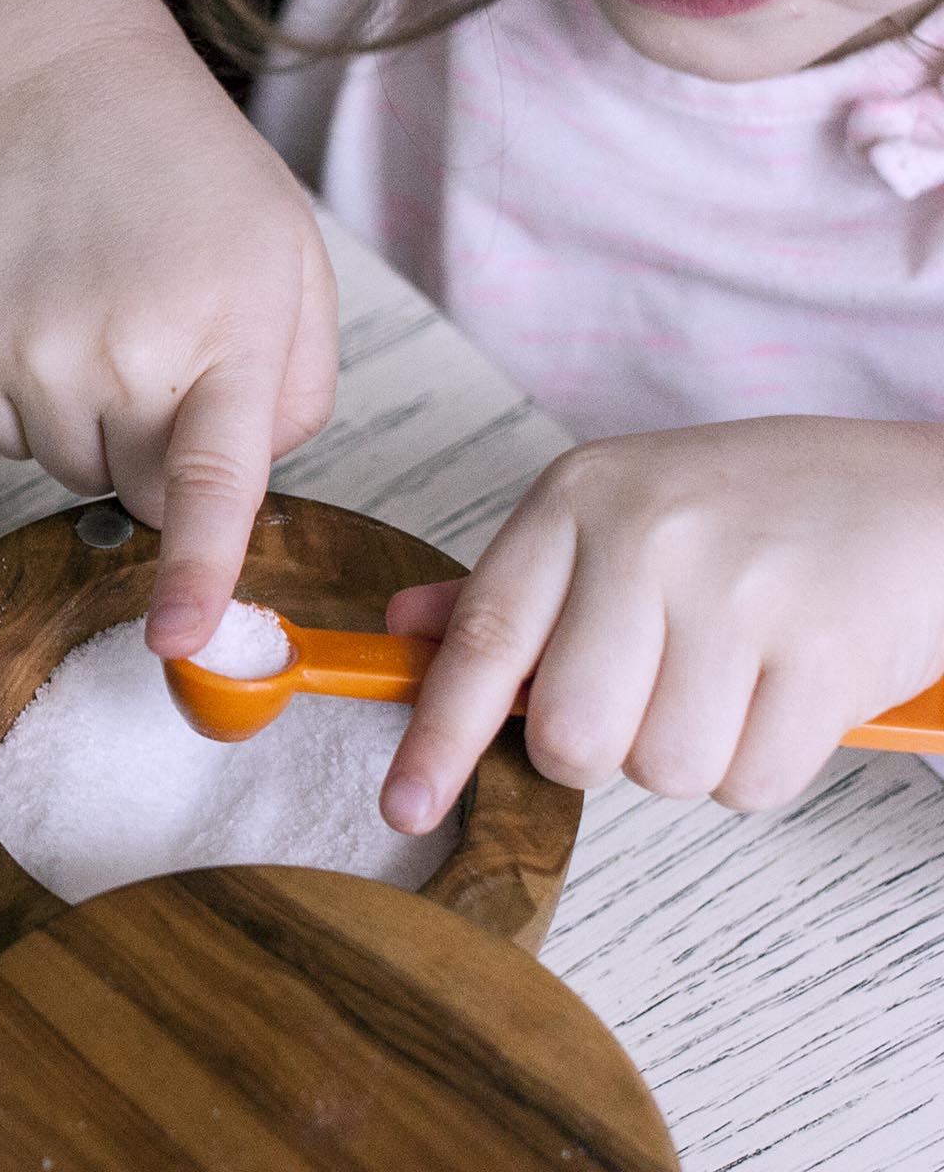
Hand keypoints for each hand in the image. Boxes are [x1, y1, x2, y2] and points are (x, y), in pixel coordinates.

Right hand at [0, 0, 336, 657]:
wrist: (52, 92)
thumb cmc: (192, 187)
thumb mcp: (293, 263)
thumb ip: (299, 391)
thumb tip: (242, 489)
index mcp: (228, 327)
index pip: (215, 477)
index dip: (200, 572)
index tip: (182, 641)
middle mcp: (123, 348)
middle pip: (150, 495)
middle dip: (168, 454)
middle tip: (169, 351)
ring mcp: (32, 353)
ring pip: (76, 474)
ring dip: (98, 427)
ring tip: (105, 317)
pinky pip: (10, 441)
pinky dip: (35, 402)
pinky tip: (50, 315)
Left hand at [379, 417, 943, 833]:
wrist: (918, 491)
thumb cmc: (752, 510)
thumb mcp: (617, 514)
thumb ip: (510, 587)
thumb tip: (408, 634)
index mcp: (579, 500)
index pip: (485, 640)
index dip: (437, 736)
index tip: (403, 803)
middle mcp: (650, 539)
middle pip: (572, 738)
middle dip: (602, 749)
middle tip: (647, 695)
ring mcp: (741, 595)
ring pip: (663, 772)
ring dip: (691, 755)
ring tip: (730, 677)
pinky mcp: (824, 655)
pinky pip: (750, 784)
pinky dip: (762, 763)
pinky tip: (781, 692)